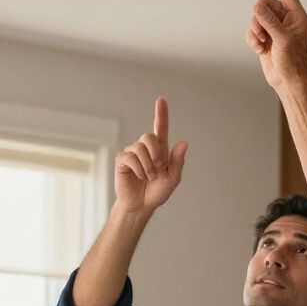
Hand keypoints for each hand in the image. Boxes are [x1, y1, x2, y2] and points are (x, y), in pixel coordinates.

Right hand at [114, 97, 187, 213]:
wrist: (142, 205)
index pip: (161, 128)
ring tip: (149, 177)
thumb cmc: (157, 192)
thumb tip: (183, 142)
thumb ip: (178, 162)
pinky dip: (139, 168)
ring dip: (148, 165)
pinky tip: (140, 177)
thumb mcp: (172, 178)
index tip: (161, 100)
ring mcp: (132, 153)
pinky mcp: (122, 161)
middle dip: (156, 152)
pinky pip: (130, 157)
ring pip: (139, 148)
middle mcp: (145, 148)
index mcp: (160, 150)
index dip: (161, 114)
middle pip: (149, 136)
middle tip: (159, 168)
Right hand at [246, 0, 306, 90]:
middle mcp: (286, 21)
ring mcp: (275, 30)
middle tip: (262, 32)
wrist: (289, 82)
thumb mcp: (283, 39)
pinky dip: (253, 39)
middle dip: (260, 18)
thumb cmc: (295, 64)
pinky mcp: (266, 39)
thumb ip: (270, 21)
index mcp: (297, 17)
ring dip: (255, 30)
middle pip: (265, 5)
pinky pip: (253, 30)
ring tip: (262, 43)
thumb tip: (258, 6)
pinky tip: (259, 49)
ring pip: (257, 18)